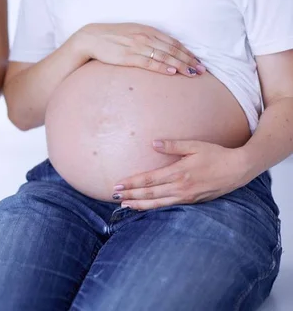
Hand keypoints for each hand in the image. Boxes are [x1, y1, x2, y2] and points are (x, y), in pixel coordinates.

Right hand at [71, 23, 204, 76]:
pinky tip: (172, 72)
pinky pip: (149, 62)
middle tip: (202, 70)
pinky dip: (162, 67)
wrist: (90, 39)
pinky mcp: (127, 57)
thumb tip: (160, 50)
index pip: (173, 42)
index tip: (198, 61)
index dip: (187, 52)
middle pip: (172, 49)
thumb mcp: (131, 33)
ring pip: (164, 56)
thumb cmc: (111, 38)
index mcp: (147, 30)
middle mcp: (145, 37)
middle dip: (188, 60)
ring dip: (180, 65)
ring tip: (192, 73)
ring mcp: (136, 46)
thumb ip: (146, 39)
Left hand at [112, 140, 250, 209]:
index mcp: (178, 173)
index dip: (131, 183)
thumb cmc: (216, 155)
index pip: (148, 180)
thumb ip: (172, 146)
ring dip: (139, 204)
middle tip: (114, 196)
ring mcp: (186, 197)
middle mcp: (180, 188)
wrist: (238, 169)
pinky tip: (145, 207)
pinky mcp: (191, 201)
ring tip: (124, 205)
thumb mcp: (194, 146)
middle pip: (149, 194)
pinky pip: (168, 206)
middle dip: (130, 195)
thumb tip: (153, 143)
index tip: (117, 185)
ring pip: (157, 203)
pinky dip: (154, 207)